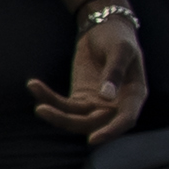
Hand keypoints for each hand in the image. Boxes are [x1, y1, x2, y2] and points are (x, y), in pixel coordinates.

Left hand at [35, 13, 147, 138]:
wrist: (104, 29)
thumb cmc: (118, 38)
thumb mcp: (120, 49)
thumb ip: (115, 71)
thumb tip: (106, 96)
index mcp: (134, 96)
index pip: (125, 120)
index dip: (111, 132)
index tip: (92, 140)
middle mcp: (116, 105)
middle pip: (93, 123)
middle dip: (66, 121)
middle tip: (42, 109)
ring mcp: (96, 104)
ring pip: (74, 118)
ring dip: (53, 112)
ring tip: (35, 93)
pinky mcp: (79, 99)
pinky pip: (63, 105)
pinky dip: (48, 97)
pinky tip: (34, 85)